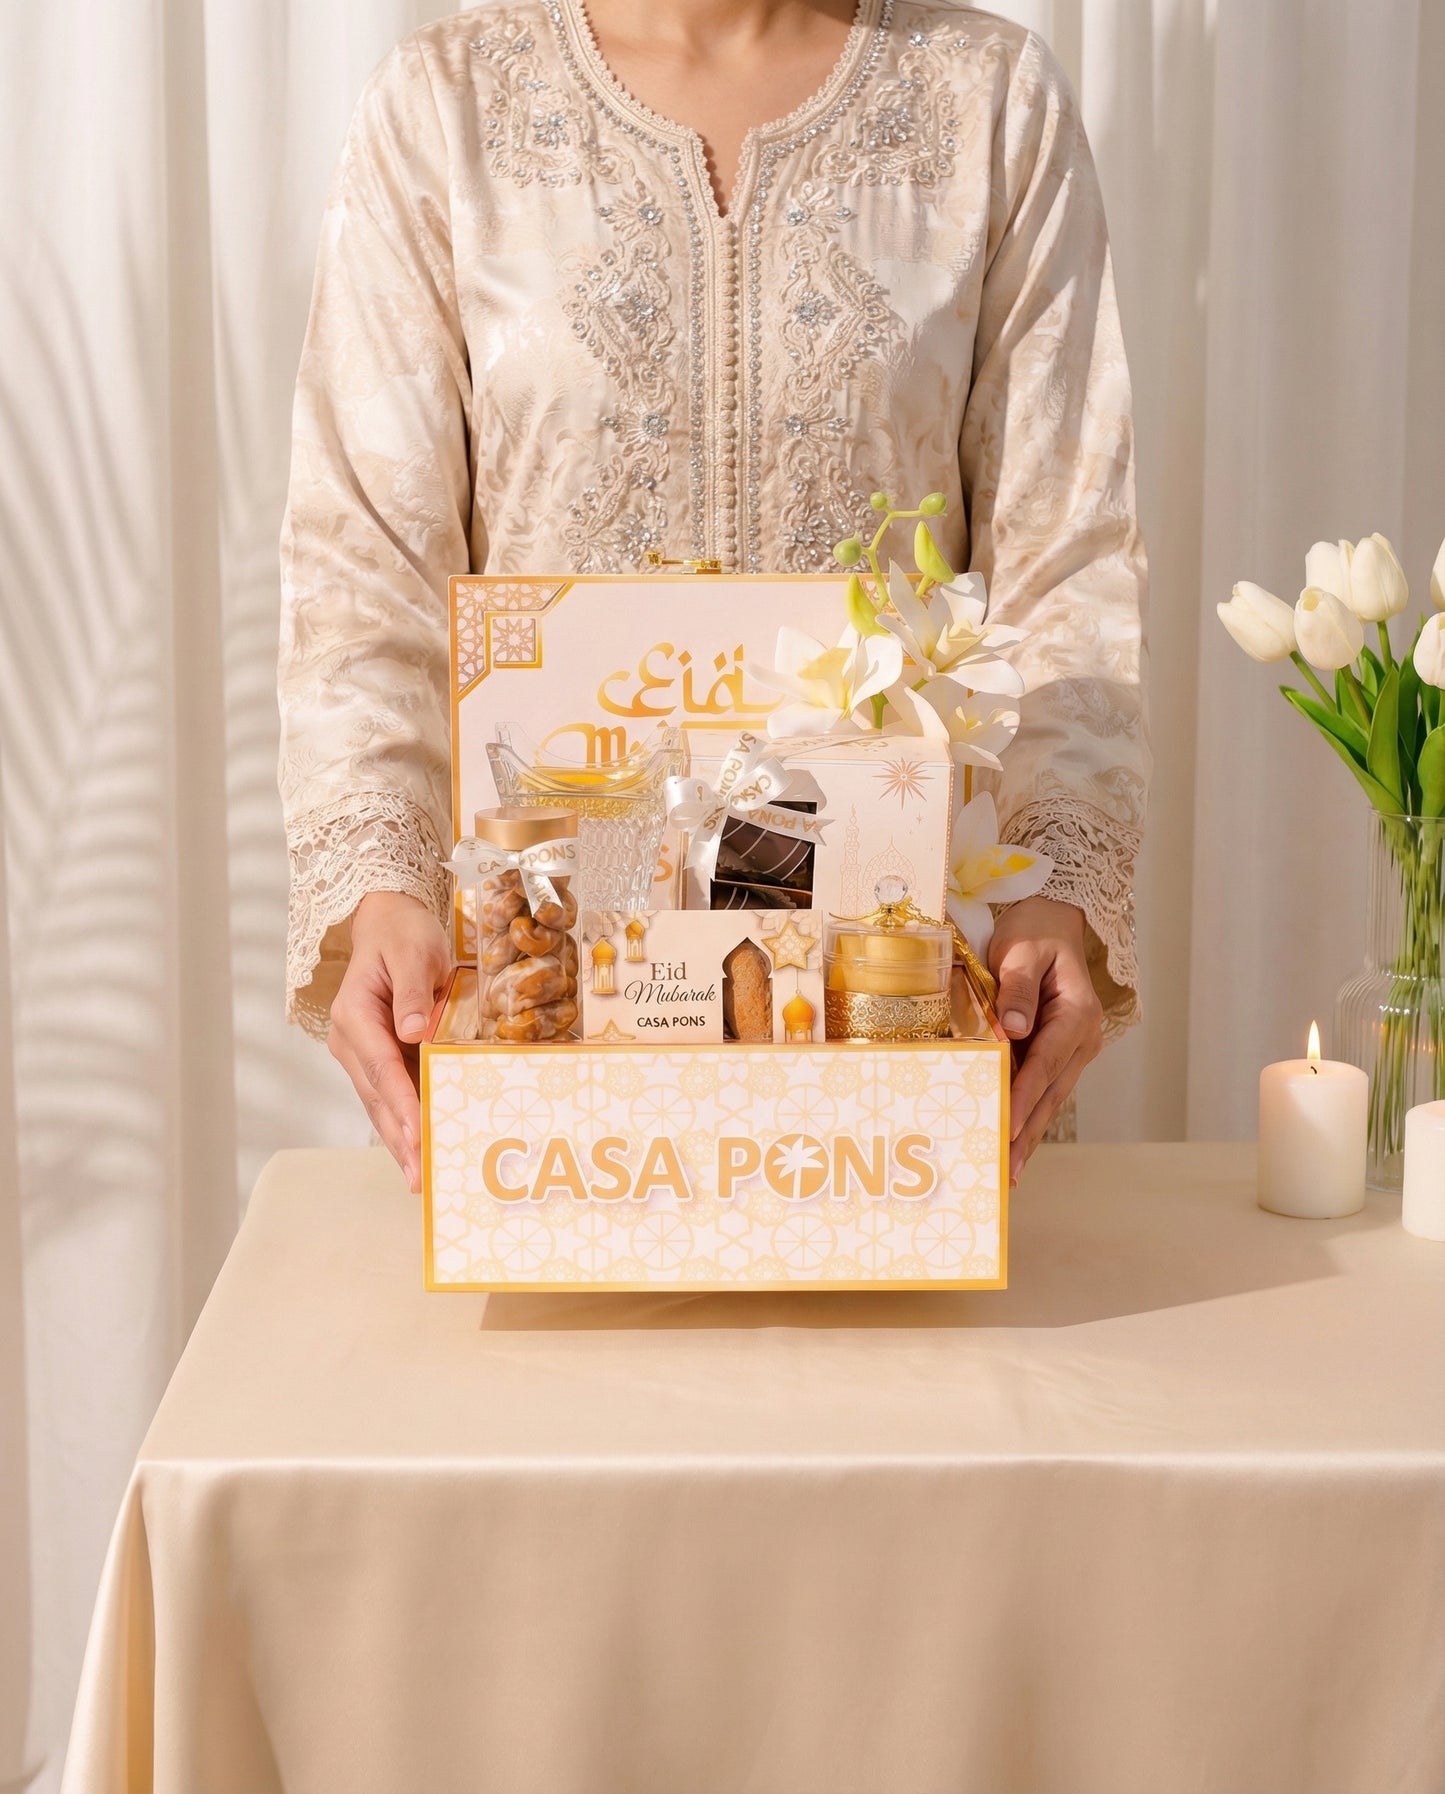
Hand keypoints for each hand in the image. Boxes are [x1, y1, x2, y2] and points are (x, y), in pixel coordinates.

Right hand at [329, 891, 451, 1191]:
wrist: (389, 922)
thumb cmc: (403, 934)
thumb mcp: (412, 953)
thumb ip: (411, 992)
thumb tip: (411, 1032)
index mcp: (355, 1015)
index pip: (381, 1068)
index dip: (401, 1104)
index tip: (418, 1135)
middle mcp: (351, 1040)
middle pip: (376, 1096)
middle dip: (398, 1139)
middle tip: (419, 1176)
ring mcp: (360, 1052)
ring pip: (380, 1103)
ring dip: (399, 1140)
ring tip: (418, 1178)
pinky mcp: (376, 1057)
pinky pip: (390, 1094)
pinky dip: (404, 1122)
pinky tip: (420, 1148)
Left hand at [987, 897, 1103, 1185]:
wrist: (1052, 920)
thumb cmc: (1035, 932)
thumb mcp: (1023, 950)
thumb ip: (1017, 988)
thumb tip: (1013, 1028)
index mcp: (1077, 1013)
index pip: (1045, 1062)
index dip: (1024, 1096)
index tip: (1005, 1125)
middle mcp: (1082, 1037)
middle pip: (1052, 1091)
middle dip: (1028, 1131)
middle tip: (1007, 1168)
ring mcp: (1074, 1048)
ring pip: (1050, 1097)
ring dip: (1030, 1132)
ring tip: (1010, 1168)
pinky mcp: (1060, 1051)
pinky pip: (1044, 1087)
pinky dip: (1029, 1113)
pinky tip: (1014, 1139)